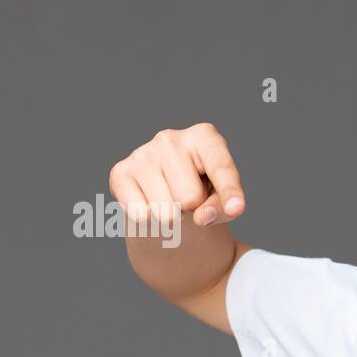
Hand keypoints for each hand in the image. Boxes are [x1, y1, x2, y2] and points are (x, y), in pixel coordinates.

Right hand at [108, 123, 245, 229]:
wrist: (167, 190)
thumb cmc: (203, 190)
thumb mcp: (223, 198)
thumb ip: (223, 208)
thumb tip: (202, 217)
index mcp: (204, 136)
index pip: (220, 168)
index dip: (230, 192)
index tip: (236, 209)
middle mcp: (170, 138)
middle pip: (190, 199)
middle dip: (193, 208)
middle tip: (188, 197)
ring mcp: (142, 153)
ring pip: (166, 211)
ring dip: (172, 215)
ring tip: (171, 198)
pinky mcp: (120, 172)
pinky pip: (141, 215)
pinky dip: (149, 220)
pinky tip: (150, 202)